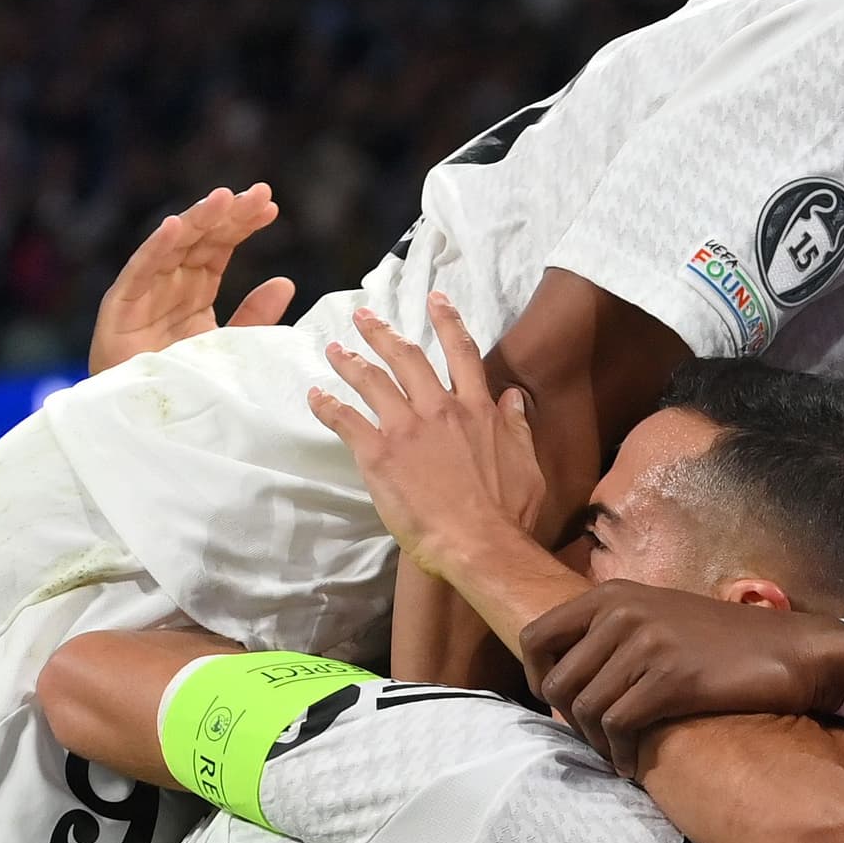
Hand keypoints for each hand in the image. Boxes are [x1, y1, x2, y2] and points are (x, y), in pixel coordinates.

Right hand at [92, 184, 292, 369]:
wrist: (145, 421)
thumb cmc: (184, 381)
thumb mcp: (229, 347)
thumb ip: (255, 317)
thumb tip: (285, 282)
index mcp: (195, 289)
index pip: (220, 247)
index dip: (242, 224)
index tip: (269, 206)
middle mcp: (170, 282)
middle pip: (200, 239)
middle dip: (227, 214)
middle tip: (258, 193)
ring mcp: (144, 291)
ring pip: (172, 246)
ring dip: (197, 220)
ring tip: (223, 199)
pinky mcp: (121, 307)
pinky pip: (139, 272)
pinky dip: (155, 248)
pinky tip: (174, 226)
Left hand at [308, 296, 549, 571]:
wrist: (478, 543)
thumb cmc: (507, 513)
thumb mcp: (528, 465)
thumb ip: (518, 427)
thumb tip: (513, 397)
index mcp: (477, 409)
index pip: (461, 353)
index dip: (447, 321)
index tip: (434, 299)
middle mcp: (440, 408)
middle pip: (408, 357)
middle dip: (383, 333)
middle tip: (364, 317)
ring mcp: (406, 428)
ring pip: (373, 380)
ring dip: (351, 361)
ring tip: (334, 349)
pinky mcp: (378, 453)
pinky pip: (347, 420)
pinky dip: (328, 405)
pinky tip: (316, 396)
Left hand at [527, 585, 843, 775]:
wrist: (792, 651)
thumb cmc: (726, 644)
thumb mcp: (660, 618)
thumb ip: (612, 634)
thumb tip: (564, 678)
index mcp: (611, 595)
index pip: (535, 638)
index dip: (538, 681)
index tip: (561, 708)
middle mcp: (621, 612)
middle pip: (556, 683)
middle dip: (570, 724)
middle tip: (599, 741)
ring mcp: (645, 643)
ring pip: (585, 710)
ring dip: (597, 745)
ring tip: (621, 756)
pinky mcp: (671, 677)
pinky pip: (618, 726)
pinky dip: (620, 754)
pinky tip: (634, 765)